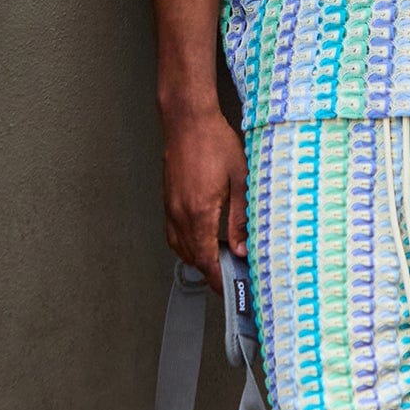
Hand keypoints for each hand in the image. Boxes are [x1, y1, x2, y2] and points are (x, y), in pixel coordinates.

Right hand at [161, 105, 248, 279]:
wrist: (188, 119)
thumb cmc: (215, 142)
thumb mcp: (240, 180)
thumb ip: (239, 219)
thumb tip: (242, 248)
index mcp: (199, 212)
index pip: (206, 260)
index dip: (218, 279)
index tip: (230, 290)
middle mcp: (180, 214)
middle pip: (192, 257)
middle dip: (211, 272)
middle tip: (232, 276)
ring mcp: (170, 207)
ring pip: (180, 247)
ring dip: (198, 258)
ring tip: (220, 259)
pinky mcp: (167, 199)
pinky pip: (173, 232)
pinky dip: (186, 243)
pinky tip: (202, 239)